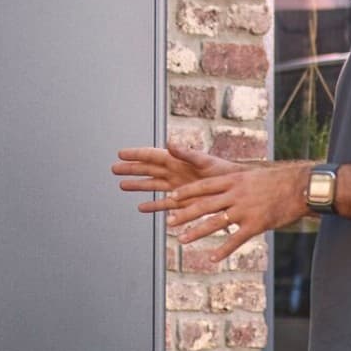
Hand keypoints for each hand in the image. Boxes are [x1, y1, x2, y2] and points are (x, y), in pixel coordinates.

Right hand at [111, 143, 236, 208]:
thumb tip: (170, 143)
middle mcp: (174, 173)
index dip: (136, 154)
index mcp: (178, 160)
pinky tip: (141, 207)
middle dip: (131, 169)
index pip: (152, 156)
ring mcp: (176, 187)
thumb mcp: (204, 160)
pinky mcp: (182, 202)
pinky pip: (163, 204)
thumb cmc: (224, 171)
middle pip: (147, 170)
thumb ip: (185, 152)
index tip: (121, 153)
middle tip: (115, 168)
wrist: (235, 190)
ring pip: (152, 186)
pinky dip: (152, 206)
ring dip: (137, 186)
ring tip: (122, 185)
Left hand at [147, 161, 311, 264]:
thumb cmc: (278, 181)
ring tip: (181, 240)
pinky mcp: (256, 224)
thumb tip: (222, 184)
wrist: (302, 186)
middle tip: (169, 222)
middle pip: (204, 205)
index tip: (171, 197)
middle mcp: (236, 194)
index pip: (203, 186)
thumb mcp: (252, 175)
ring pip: (215, 222)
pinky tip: (212, 259)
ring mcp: (245, 210)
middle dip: (184, 214)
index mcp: (234, 180)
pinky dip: (223, 250)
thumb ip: (235, 182)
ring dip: (196, 232)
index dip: (186, 192)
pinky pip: (236, 239)